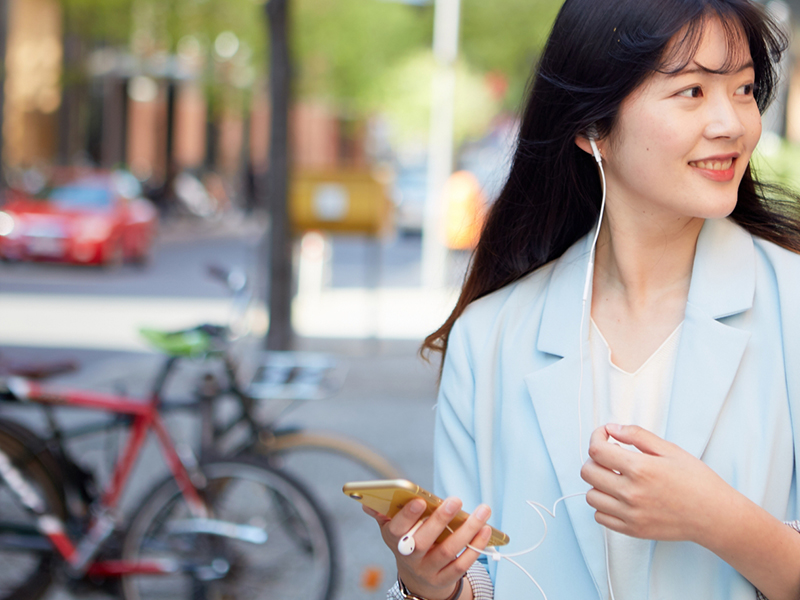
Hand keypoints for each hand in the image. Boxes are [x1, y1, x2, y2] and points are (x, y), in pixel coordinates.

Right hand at [362, 497, 492, 599]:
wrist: (417, 577)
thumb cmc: (407, 540)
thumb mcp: (392, 527)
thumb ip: (383, 511)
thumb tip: (367, 501)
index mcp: (394, 539)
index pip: (396, 529)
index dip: (407, 515)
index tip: (421, 500)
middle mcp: (409, 557)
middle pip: (423, 541)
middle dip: (440, 520)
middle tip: (455, 500)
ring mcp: (427, 570)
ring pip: (447, 551)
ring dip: (467, 531)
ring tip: (482, 511)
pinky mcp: (445, 579)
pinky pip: (462, 564)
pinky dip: (475, 547)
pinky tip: (486, 530)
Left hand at [580, 423, 732, 543]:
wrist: (715, 516)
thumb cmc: (697, 481)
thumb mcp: (670, 450)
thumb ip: (637, 435)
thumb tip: (612, 428)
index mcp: (640, 469)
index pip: (597, 450)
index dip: (596, 437)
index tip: (605, 435)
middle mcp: (631, 493)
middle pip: (587, 472)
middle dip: (595, 459)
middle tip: (611, 457)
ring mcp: (630, 514)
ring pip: (591, 496)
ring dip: (598, 484)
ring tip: (616, 478)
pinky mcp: (632, 530)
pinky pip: (600, 517)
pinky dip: (604, 506)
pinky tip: (619, 498)